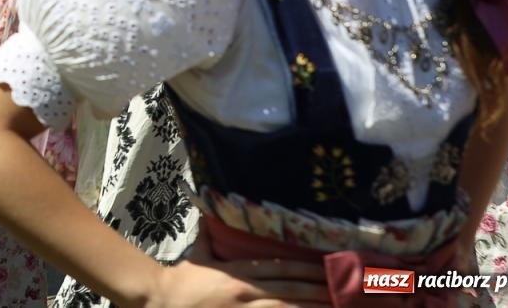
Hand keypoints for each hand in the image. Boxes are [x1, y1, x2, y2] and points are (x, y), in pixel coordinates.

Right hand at [147, 235, 330, 307]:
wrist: (160, 301)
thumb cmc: (181, 280)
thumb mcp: (198, 254)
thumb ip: (209, 233)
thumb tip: (212, 210)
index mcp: (238, 271)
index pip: (281, 267)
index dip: (307, 267)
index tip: (329, 267)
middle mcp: (246, 291)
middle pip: (291, 289)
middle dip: (320, 289)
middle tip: (347, 289)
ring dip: (313, 307)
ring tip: (338, 306)